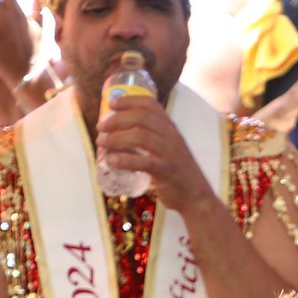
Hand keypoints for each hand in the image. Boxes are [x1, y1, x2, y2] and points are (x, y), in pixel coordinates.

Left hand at [96, 94, 214, 212]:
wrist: (196, 196)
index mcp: (170, 128)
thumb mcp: (166, 150)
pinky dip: (126, 160)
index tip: (112, 103)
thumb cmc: (176, 173)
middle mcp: (171, 136)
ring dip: (117, 137)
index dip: (130, 101)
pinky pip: (146, 162)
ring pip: (142, 137)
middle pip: (142, 118)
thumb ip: (149, 140)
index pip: (151, 105)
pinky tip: (112, 161)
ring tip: (102, 142)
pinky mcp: (167, 172)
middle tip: (101, 127)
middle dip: (117, 119)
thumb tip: (117, 135)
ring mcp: (170, 153)